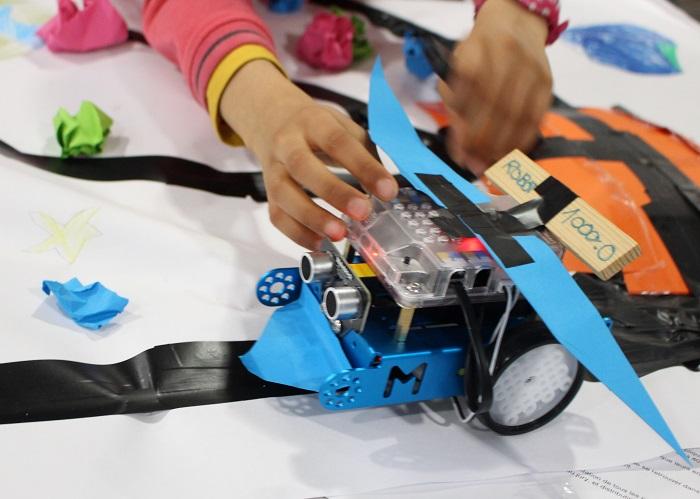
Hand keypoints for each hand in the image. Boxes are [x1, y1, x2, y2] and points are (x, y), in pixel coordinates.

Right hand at [220, 60, 397, 248]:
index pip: (339, 142)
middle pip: (304, 166)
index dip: (364, 167)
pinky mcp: (268, 193)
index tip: (387, 190)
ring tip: (340, 234)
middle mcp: (288, 144)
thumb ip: (366, 152)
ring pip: (285, 195)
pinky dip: (298, 233)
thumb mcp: (343, 126)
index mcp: (313, 122)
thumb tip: (388, 186)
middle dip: (334, 192)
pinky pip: (277, 216)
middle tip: (362, 212)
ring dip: (313, 218)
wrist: (273, 121)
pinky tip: (320, 242)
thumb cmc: (315, 128)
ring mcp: (274, 169)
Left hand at [439, 0, 551, 175]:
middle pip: (494, 106)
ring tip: (491, 165)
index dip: (465, 128)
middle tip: (476, 166)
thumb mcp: (457, 73)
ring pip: (517, 114)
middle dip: (484, 142)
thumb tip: (461, 154)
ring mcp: (529, 67)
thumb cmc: (478, 55)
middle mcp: (505, 54)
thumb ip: (456, 111)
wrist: (515, 23)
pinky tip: (512, 154)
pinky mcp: (546, 80)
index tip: (460, 154)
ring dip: (503, 146)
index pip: (469, 95)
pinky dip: (524, 140)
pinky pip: (536, 116)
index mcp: (475, 49)